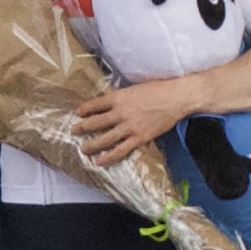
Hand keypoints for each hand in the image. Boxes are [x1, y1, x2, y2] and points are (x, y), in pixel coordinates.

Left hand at [75, 79, 192, 166]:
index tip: (77, 113)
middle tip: (74, 131)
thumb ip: (122, 96)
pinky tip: (100, 161)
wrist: (176, 98)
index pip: (95, 104)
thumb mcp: (134, 88)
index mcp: (118, 97)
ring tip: (83, 148)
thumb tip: (111, 102)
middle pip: (96, 122)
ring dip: (92, 144)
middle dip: (83, 127)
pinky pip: (120, 150)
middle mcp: (120, 112)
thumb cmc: (158, 89)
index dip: (84, 109)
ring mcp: (129, 127)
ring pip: (105, 138)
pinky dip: (109, 156)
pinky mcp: (139, 138)